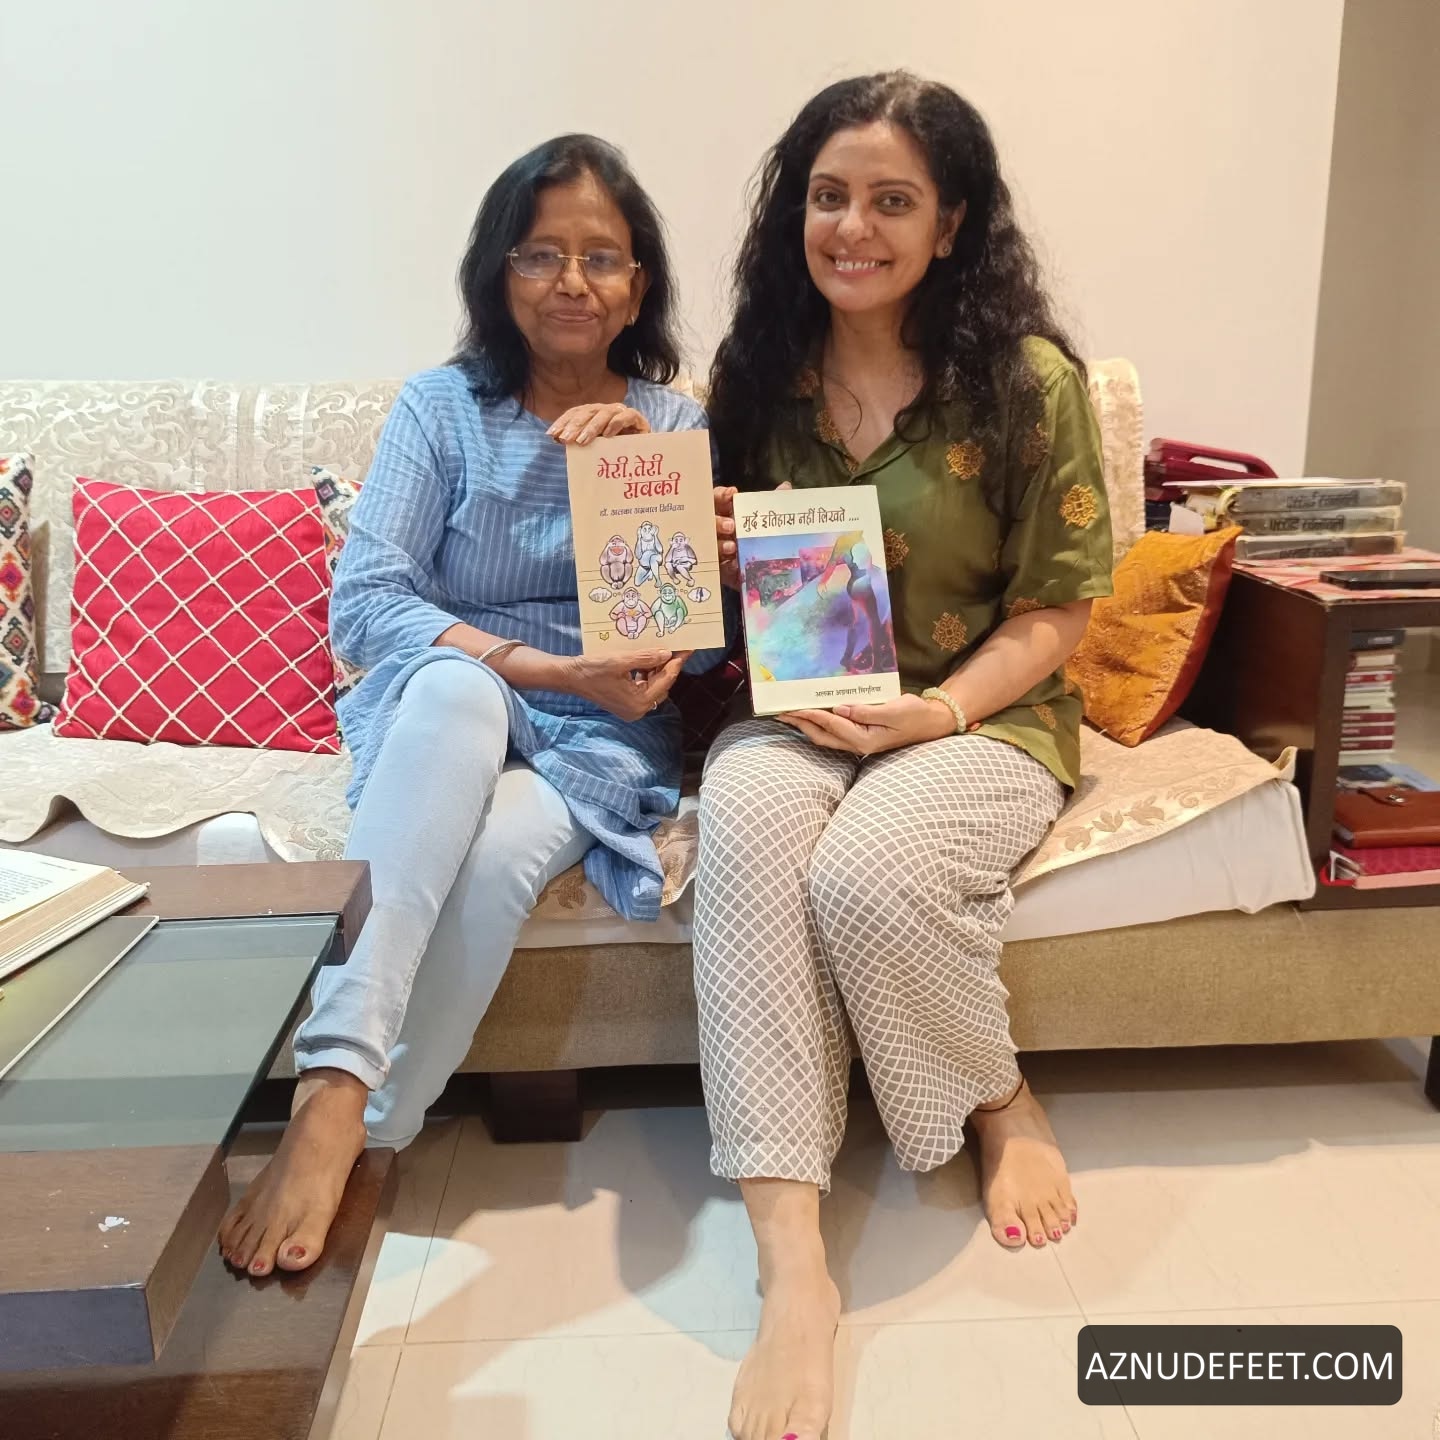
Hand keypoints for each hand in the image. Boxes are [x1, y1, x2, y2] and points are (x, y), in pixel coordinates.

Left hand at [547, 404, 650, 443]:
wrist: (643, 456)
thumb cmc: (616, 453)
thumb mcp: (594, 448)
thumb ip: (579, 442)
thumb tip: (557, 439)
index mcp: (593, 415)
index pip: (575, 413)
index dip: (563, 422)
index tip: (552, 434)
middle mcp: (605, 411)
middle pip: (587, 412)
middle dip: (575, 425)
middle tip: (566, 439)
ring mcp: (621, 412)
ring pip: (604, 414)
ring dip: (592, 427)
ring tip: (582, 441)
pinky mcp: (637, 418)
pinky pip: (625, 416)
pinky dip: (616, 423)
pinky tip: (608, 434)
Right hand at [564, 649, 689, 720]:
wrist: (569, 677)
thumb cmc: (592, 669)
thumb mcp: (621, 660)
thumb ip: (646, 658)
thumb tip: (667, 653)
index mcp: (638, 703)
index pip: (665, 681)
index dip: (677, 663)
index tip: (687, 649)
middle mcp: (638, 710)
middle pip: (662, 685)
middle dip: (669, 666)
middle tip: (678, 647)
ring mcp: (631, 708)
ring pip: (653, 686)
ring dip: (658, 669)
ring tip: (663, 650)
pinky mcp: (625, 702)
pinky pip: (643, 687)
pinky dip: (647, 674)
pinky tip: (648, 660)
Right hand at [716, 480, 789, 590]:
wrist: (768, 571)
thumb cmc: (763, 538)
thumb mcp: (768, 520)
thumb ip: (774, 502)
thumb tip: (786, 487)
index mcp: (726, 513)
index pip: (717, 499)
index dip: (722, 495)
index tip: (733, 494)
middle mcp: (717, 530)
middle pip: (709, 522)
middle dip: (717, 522)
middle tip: (731, 526)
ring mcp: (716, 550)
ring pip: (710, 545)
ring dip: (720, 545)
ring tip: (732, 547)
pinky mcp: (720, 570)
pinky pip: (718, 568)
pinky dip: (726, 567)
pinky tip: (734, 566)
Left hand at [778, 694, 956, 754]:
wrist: (932, 722)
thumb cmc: (915, 715)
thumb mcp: (893, 710)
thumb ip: (866, 711)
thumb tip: (839, 708)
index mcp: (864, 739)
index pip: (830, 724)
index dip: (810, 715)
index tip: (792, 707)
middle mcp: (858, 745)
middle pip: (821, 736)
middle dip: (800, 724)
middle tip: (780, 712)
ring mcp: (859, 742)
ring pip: (825, 736)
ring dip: (806, 726)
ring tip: (789, 713)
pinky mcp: (861, 736)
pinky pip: (835, 731)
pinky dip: (820, 723)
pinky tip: (813, 714)